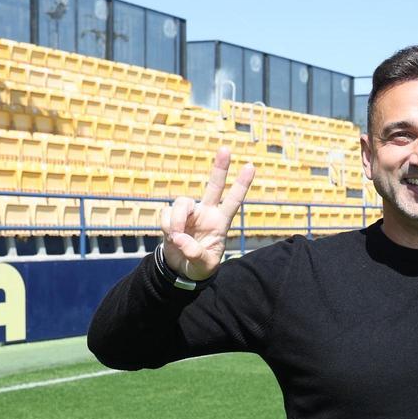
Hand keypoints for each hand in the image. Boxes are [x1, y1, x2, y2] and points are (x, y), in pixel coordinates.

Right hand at [160, 148, 254, 280]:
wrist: (180, 269)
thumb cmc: (199, 266)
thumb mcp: (205, 266)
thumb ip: (196, 254)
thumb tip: (181, 238)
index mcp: (220, 222)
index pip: (233, 201)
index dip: (242, 185)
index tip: (251, 166)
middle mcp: (206, 213)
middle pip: (213, 186)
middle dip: (219, 168)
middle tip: (226, 149)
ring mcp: (189, 213)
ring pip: (182, 202)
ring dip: (178, 220)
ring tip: (177, 237)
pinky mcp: (172, 216)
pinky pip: (167, 213)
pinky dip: (167, 225)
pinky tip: (171, 236)